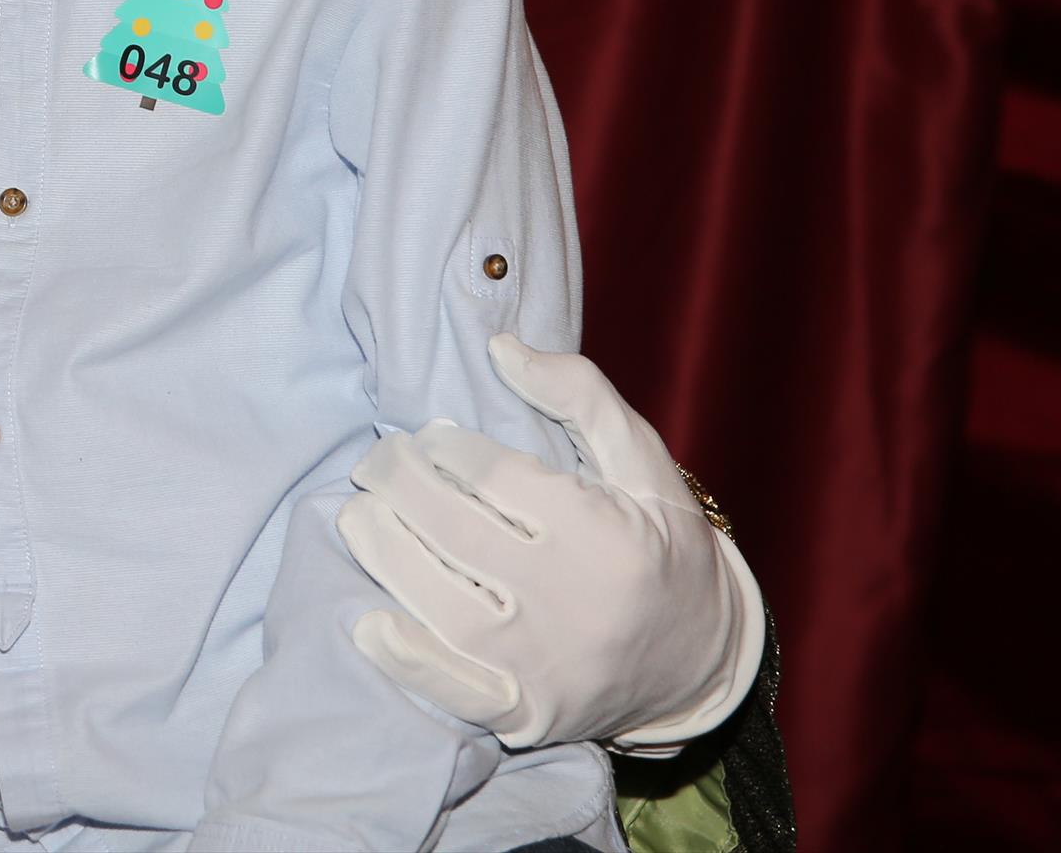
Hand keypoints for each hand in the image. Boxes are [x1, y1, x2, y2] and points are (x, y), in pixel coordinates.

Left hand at [338, 334, 765, 752]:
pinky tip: (369, 624)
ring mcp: (548, 664)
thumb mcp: (645, 465)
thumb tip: (500, 348)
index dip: (448, 450)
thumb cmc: (664, 548)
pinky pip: (458, 690)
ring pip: (446, 606)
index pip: (497, 480)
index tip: (428, 437)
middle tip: (373, 464)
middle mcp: (573, 602)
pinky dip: (410, 661)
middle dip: (401, 488)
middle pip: (459, 534)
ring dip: (388, 556)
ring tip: (358, 517)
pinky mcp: (530, 713)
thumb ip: (580, 395)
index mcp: (604, 533)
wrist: (702, 664)